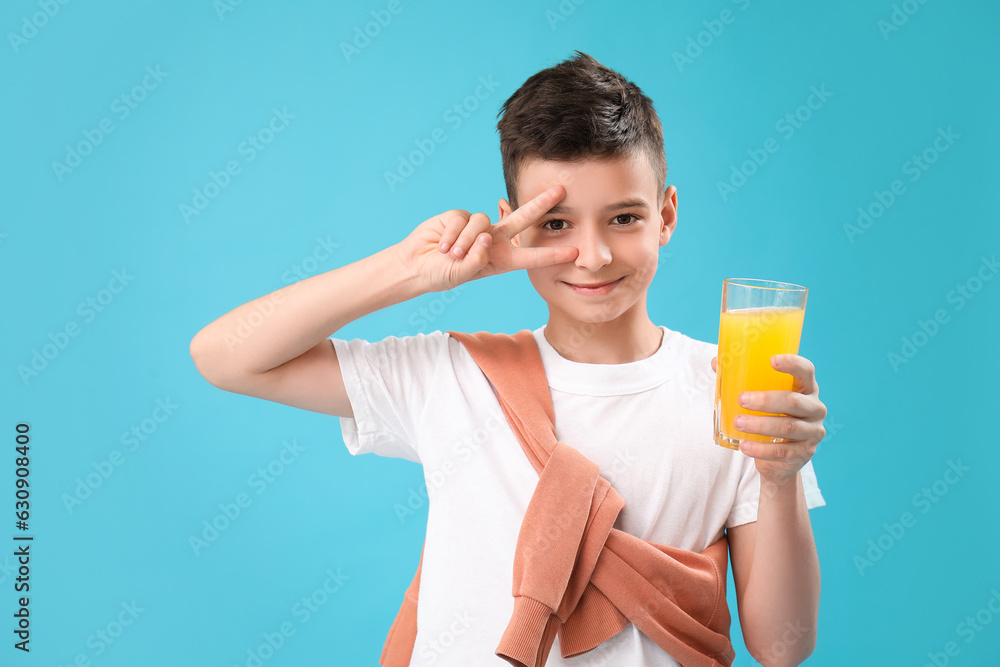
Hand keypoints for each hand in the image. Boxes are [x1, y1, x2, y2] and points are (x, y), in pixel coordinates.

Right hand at [394, 185, 578, 292]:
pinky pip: (462, 219)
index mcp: (501, 260)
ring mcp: (478, 227)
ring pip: (482, 223)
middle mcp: (494, 240)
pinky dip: (452, 234)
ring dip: (465, 242)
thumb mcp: (461, 275)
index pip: (530, 255)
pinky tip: (443, 245)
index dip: (551, 254)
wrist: (416, 265)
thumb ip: (476, 260)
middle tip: (561, 191)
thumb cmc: (441, 274)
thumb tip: (486, 237)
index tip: (574, 252)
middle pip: (522, 220)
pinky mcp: (460, 216)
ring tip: (451, 255)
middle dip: (542, 204)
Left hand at [710, 354, 826, 484]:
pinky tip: (745, 446)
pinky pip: (782, 451)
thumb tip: (717, 363)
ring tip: (738, 423)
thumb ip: (743, 380)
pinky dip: (761, 449)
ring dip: (760, 425)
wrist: (780, 458)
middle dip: (766, 400)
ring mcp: (813, 432)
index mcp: (806, 388)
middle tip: (742, 400)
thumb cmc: (770, 417)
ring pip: (787, 427)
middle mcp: (815, 408)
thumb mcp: (762, 398)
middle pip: (793, 401)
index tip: (772, 360)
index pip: (806, 371)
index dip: (792, 363)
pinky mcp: (805, 453)